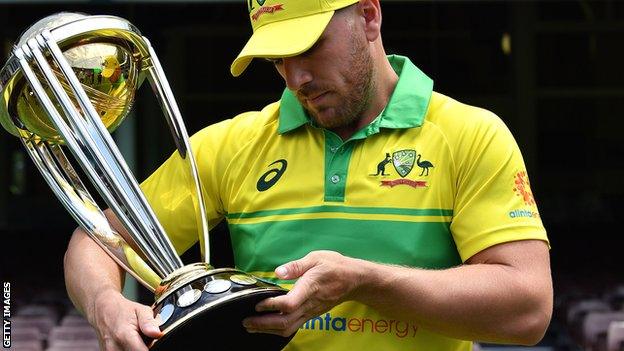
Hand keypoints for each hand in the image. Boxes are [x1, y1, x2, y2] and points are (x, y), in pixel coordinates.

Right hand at [90, 289, 162, 350]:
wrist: (102, 309)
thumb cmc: (122, 309)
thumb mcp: (140, 310)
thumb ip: (149, 322)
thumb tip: (157, 333)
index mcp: (124, 335)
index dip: (151, 348)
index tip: (153, 341)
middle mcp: (114, 347)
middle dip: (144, 348)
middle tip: (144, 337)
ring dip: (135, 349)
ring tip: (136, 339)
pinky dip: (128, 349)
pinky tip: (129, 342)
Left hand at [242, 250, 361, 336]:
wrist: (354, 279)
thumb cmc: (335, 266)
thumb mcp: (316, 258)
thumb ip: (296, 266)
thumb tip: (279, 272)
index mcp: (310, 287)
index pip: (289, 303)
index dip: (271, 306)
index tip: (257, 304)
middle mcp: (310, 303)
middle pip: (285, 321)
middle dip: (263, 324)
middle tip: (246, 321)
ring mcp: (311, 311)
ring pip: (288, 327)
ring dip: (268, 330)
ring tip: (252, 326)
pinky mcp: (311, 314)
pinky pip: (293, 326)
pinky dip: (278, 329)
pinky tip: (268, 326)